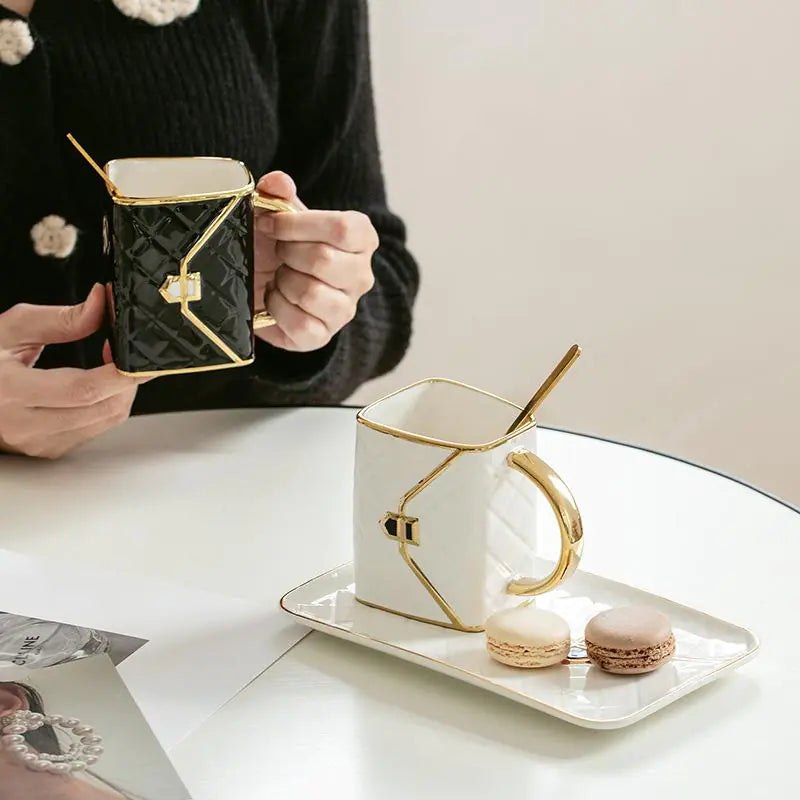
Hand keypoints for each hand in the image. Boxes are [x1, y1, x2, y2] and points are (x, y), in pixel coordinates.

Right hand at [0, 284, 145, 458]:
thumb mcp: (11, 328)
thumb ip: (60, 318)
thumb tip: (101, 304)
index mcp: (11, 390)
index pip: (82, 390)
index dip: (119, 373)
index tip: (134, 354)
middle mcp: (25, 424)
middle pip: (102, 408)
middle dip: (128, 380)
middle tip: (128, 354)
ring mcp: (39, 442)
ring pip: (106, 421)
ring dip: (122, 392)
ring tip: (114, 367)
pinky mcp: (50, 449)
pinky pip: (96, 430)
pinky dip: (109, 405)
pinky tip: (102, 387)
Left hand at [253, 172, 377, 350]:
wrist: (271, 286)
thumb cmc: (282, 246)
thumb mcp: (281, 214)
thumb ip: (277, 193)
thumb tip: (276, 183)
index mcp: (361, 238)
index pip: (342, 228)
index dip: (297, 225)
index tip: (271, 224)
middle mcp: (361, 275)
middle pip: (323, 260)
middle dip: (286, 253)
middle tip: (277, 253)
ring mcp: (345, 309)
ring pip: (311, 292)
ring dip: (283, 282)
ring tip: (279, 277)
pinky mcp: (324, 335)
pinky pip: (300, 322)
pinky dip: (277, 308)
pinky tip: (275, 299)